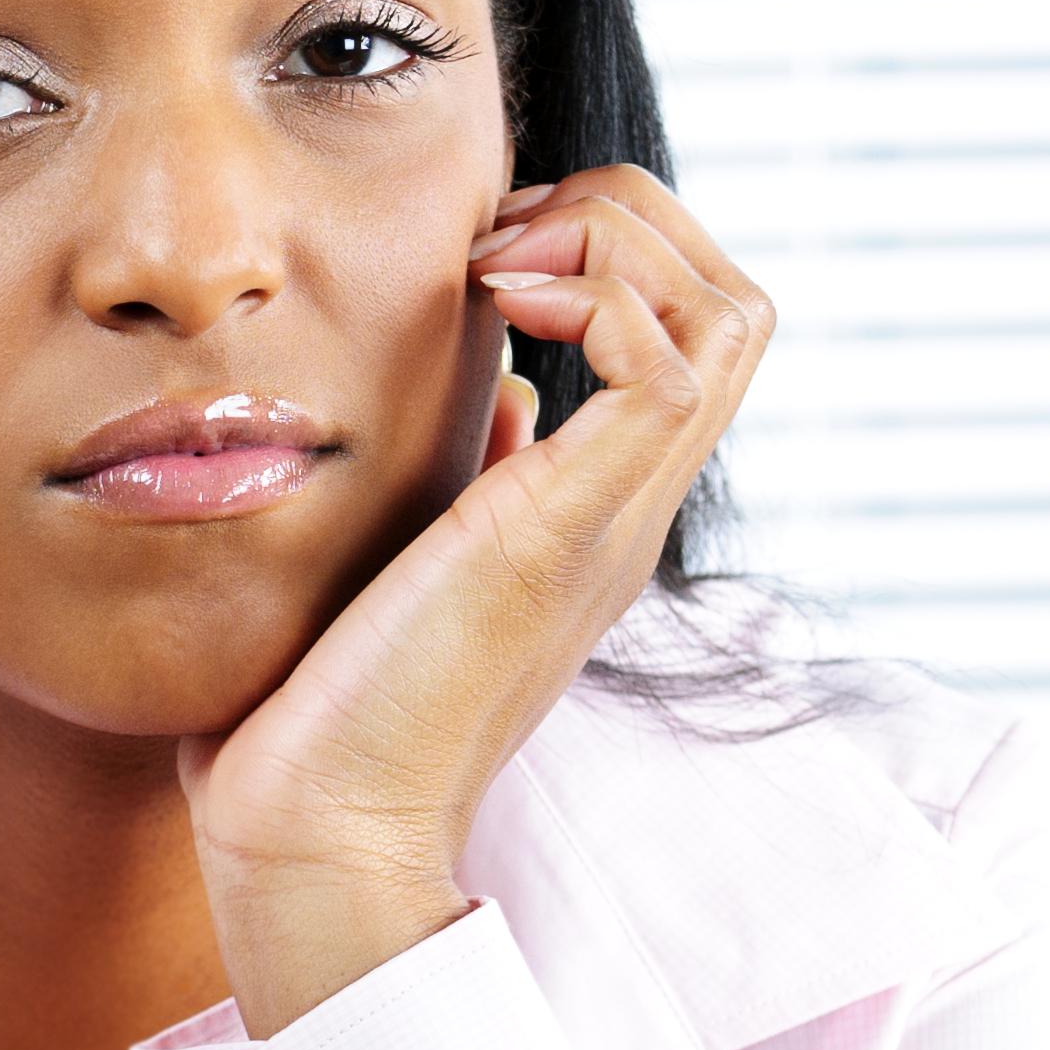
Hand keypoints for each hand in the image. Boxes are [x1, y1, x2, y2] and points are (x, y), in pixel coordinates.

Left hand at [181, 163, 771, 1029]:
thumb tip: (498, 392)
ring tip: (500, 269)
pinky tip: (495, 313)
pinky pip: (666, 363)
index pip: (689, 332)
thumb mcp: (402, 551)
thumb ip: (463, 471)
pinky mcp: (572, 531)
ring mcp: (613, 520)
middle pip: (737, 300)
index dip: (609, 247)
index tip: (484, 254)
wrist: (313, 832)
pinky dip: (593, 295)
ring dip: (617, 241)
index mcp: (590, 507)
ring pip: (733, 312)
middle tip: (499, 241)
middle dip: (627, 217)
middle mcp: (626, 507)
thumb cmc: (319, 711)